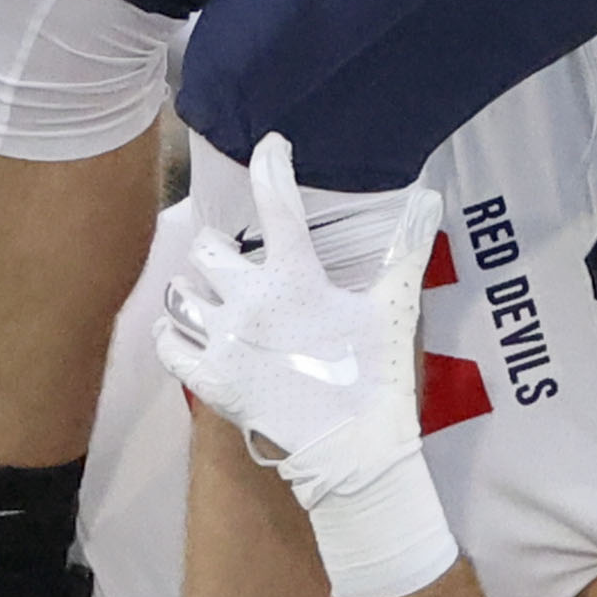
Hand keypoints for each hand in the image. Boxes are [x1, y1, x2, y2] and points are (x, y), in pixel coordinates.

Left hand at [156, 136, 441, 509]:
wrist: (354, 452)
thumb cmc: (376, 377)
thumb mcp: (394, 309)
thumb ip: (406, 251)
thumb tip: (429, 198)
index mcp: (296, 279)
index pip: (278, 205)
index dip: (272, 165)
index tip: (271, 144)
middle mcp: (251, 302)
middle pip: (206, 248)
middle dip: (217, 250)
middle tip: (234, 264)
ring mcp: (225, 343)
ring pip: (180, 294)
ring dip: (192, 292)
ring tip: (208, 299)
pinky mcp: (209, 383)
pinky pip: (167, 344)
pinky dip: (172, 335)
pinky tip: (187, 334)